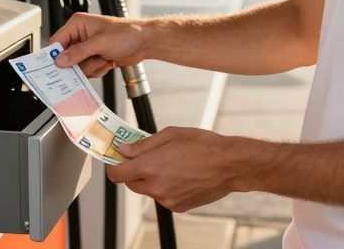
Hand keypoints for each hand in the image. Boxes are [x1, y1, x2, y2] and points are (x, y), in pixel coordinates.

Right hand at [47, 12, 148, 77]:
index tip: (56, 67)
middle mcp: (80, 35)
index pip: (56, 41)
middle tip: (92, 61)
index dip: (55, 55)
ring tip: (104, 59)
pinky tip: (107, 62)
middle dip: (80, 63)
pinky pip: (86, 71)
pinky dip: (97, 70)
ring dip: (91, 67)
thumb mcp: (100, 42)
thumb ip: (79, 52)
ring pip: (77, 67)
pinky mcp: (93, 58)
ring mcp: (87, 48)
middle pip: (66, 57)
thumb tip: (60, 60)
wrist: (144, 42)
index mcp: (77, 24)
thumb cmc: (127, 33)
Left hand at [105, 127, 247, 211]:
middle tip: (146, 158)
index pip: (117, 174)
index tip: (116, 160)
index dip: (114, 166)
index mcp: (150, 167)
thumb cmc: (203, 145)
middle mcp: (155, 187)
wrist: (229, 165)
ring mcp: (167, 199)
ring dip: (151, 179)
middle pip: (131, 184)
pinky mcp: (178, 207)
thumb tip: (124, 150)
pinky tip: (181, 175)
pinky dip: (166, 187)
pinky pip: (163, 197)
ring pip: (148, 190)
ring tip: (171, 164)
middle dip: (133, 171)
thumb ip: (143, 144)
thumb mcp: (170, 135)